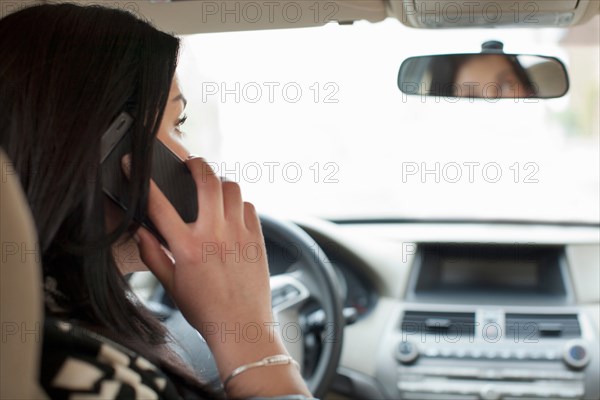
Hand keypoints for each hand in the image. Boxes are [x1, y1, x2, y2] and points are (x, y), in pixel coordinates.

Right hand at [125, 156, 309, 396]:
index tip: (131, 164)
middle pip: (207, 181)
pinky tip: (231, 214)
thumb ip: (153, 255)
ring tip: (213, 189)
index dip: (142, 181)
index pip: (158, 204)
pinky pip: (249, 207)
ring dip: (220, 184)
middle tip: (191, 164)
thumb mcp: (172, 286)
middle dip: (197, 164)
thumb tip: (139, 231)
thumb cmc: (205, 310)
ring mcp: (240, 234)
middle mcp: (215, 235)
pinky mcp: (258, 239)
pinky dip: (238, 205)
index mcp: (187, 247)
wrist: (242, 327)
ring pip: (233, 189)